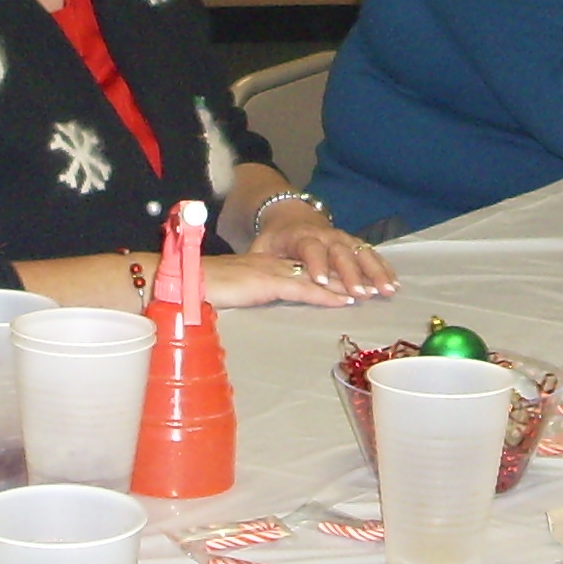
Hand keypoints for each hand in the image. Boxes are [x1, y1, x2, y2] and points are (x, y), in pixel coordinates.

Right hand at [201, 247, 386, 308]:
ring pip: (319, 276)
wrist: (186, 279)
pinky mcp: (269, 283)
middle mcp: (277, 262)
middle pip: (322, 267)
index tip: (358, 277)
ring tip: (371, 293)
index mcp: (270, 262)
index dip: (335, 270)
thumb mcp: (236, 287)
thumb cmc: (204, 286)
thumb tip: (264, 299)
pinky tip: (345, 301)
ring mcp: (274, 271)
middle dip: (350, 275)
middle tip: (377, 285)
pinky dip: (327, 295)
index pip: (309, 264)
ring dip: (346, 285)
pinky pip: (304, 289)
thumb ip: (251, 289)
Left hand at [249, 207, 396, 299]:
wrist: (290, 215)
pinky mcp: (353, 242)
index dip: (316, 263)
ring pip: (361, 253)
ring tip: (387, 290)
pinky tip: (394, 283)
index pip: (310, 248)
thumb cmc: (276, 240)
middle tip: (361, 294)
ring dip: (375, 271)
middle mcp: (326, 235)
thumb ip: (260, 260)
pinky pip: (370, 254)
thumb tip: (251, 276)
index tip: (320, 281)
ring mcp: (342, 238)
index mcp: (301, 236)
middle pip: (341, 253)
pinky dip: (383, 267)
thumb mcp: (262, 247)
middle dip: (352, 274)